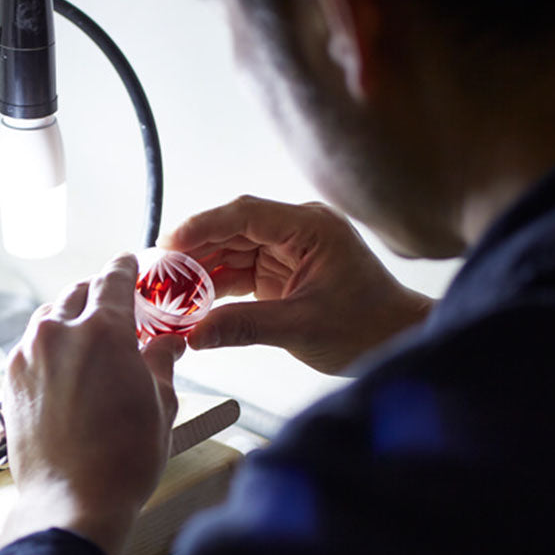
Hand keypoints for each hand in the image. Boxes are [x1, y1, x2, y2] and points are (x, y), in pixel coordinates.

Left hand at [0, 253, 185, 554]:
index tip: (130, 263)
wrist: (72, 502)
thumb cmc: (124, 460)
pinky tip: (67, 368)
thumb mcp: (161, 405)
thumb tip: (169, 343)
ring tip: (91, 339)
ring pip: (50, 317)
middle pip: (78, 293)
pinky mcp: (10, 381)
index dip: (125, 267)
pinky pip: (32, 346)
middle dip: (99, 295)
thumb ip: (161, 362)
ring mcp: (28, 356)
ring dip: (71, 318)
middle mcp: (59, 333)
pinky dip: (51, 345)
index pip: (113, 278)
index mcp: (104, 330)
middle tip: (118, 309)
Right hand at [159, 196, 432, 373]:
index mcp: (310, 228)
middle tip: (156, 274)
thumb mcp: (302, 328)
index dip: (202, 226)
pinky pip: (239, 272)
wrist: (398, 341)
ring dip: (199, 271)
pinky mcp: (282, 273)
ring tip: (165, 292)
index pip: (245, 214)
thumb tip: (194, 335)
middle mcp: (297, 231)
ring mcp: (288, 251)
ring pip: (231, 252)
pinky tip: (189, 303)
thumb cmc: (367, 327)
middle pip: (231, 230)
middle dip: (192, 252)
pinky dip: (215, 287)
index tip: (168, 244)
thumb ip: (244, 327)